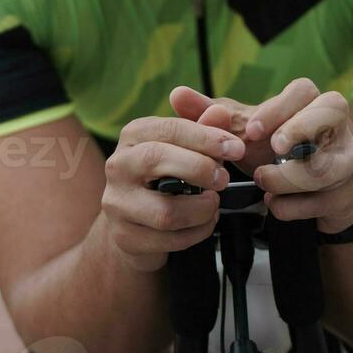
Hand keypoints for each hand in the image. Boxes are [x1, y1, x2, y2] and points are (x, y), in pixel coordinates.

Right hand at [101, 116, 245, 271]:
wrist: (133, 224)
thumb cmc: (162, 179)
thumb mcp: (183, 149)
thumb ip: (203, 130)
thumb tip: (220, 113)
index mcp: (133, 136)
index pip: (168, 128)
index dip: (206, 137)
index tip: (235, 147)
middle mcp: (118, 166)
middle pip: (157, 159)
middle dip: (200, 168)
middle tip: (224, 178)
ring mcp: (117, 203)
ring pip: (165, 211)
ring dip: (201, 209)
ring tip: (212, 204)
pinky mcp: (125, 236)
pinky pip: (169, 239)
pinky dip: (196, 233)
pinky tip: (202, 223)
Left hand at [173, 79, 352, 234]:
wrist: (307, 193)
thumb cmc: (275, 152)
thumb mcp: (244, 133)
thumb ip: (212, 116)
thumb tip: (177, 95)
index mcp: (311, 101)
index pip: (302, 91)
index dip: (278, 108)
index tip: (251, 130)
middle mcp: (337, 125)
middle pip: (331, 112)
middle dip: (299, 130)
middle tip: (272, 149)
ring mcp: (348, 158)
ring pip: (326, 164)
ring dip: (287, 178)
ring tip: (262, 182)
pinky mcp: (348, 193)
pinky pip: (322, 200)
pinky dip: (292, 206)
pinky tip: (274, 204)